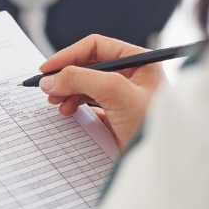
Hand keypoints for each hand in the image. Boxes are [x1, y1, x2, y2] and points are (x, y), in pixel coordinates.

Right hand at [38, 34, 167, 147]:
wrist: (160, 161)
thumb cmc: (151, 123)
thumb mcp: (115, 92)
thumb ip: (81, 79)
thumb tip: (52, 79)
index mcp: (138, 60)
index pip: (95, 47)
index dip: (68, 55)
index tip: (47, 69)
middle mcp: (132, 75)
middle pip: (88, 66)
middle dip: (66, 76)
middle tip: (48, 88)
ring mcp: (124, 96)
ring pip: (86, 85)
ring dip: (68, 91)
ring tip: (56, 102)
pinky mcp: (117, 115)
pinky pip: (90, 104)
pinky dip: (75, 106)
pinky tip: (69, 112)